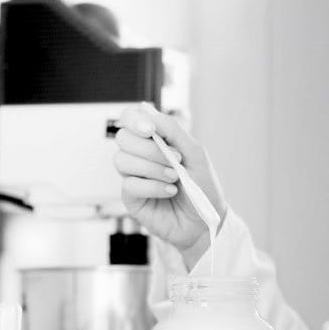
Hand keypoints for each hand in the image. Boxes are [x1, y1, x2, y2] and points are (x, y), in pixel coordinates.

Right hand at [113, 104, 226, 267]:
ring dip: (152, 168)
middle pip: (123, 138)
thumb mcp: (194, 153)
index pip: (129, 119)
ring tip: (174, 177)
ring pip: (122, 160)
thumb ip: (172, 129)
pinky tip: (169, 191)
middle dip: (149, 149)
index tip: (151, 130)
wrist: (206, 220)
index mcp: (153, 140)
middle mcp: (140, 156)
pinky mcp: (131, 198)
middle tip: (175, 160)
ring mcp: (133, 176)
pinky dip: (153, 187)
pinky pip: (130, 184)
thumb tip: (146, 109)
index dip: (134, 120)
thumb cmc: (202, 187)